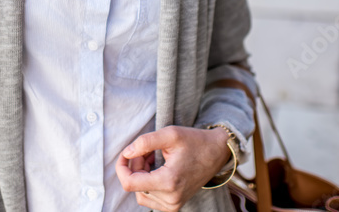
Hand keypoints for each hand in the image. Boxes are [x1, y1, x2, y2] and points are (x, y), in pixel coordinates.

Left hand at [116, 126, 230, 211]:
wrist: (217, 153)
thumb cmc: (195, 141)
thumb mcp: (170, 134)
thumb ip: (145, 142)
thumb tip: (127, 153)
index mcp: (168, 182)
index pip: (129, 183)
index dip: (121, 167)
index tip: (125, 153)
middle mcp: (171, 199)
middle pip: (135, 185)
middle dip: (135, 166)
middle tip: (147, 150)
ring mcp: (173, 205)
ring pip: (140, 192)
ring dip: (140, 174)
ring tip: (152, 158)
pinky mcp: (174, 206)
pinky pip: (149, 197)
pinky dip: (147, 183)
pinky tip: (156, 168)